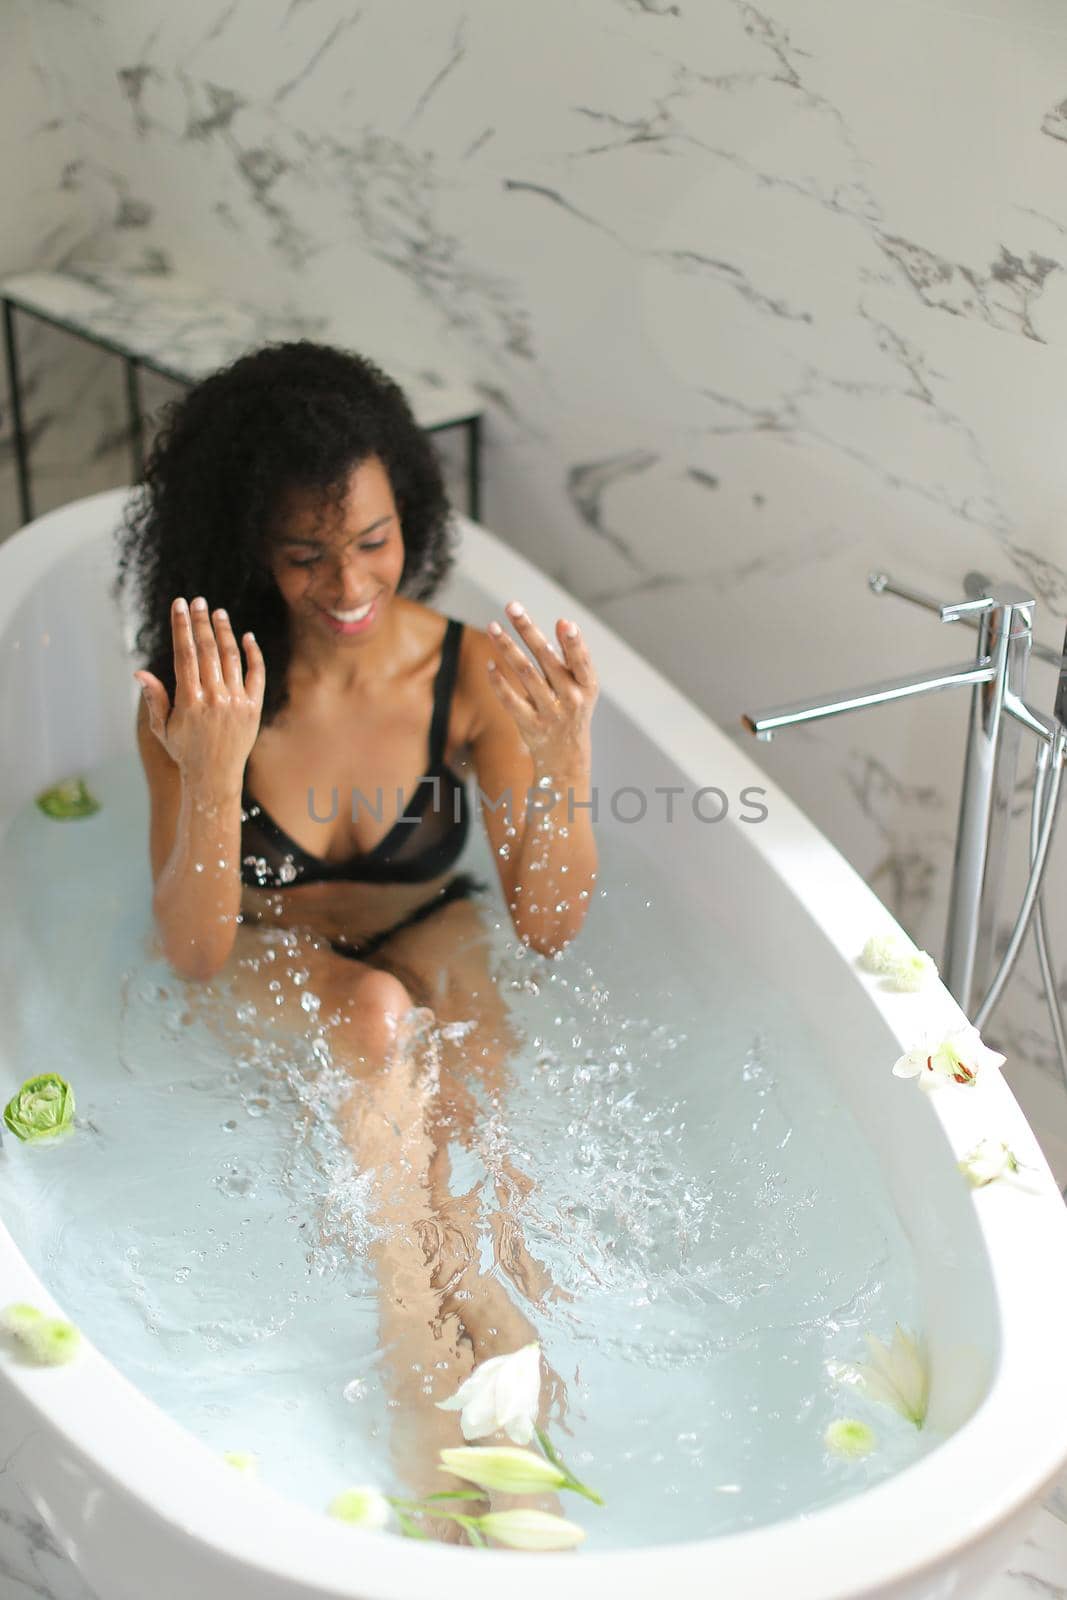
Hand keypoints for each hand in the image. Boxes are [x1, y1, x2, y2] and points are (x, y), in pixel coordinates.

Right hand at [134, 596, 264, 788]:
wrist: (215, 777)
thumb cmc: (184, 751)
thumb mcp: (162, 728)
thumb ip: (155, 698)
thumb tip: (140, 672)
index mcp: (190, 701)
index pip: (185, 654)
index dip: (182, 626)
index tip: (179, 605)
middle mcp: (215, 698)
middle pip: (208, 650)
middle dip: (201, 622)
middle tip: (197, 601)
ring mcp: (237, 702)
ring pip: (232, 657)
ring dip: (224, 631)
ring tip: (218, 612)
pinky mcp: (254, 707)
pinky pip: (256, 674)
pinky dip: (252, 653)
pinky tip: (246, 636)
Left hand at [486, 602, 597, 777]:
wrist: (566, 756)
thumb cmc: (574, 709)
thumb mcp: (584, 687)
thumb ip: (574, 658)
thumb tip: (563, 623)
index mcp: (587, 686)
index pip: (581, 661)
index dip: (574, 643)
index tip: (564, 623)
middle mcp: (570, 699)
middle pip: (546, 659)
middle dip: (528, 630)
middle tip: (512, 606)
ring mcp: (549, 712)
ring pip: (525, 674)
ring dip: (507, 648)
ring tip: (492, 626)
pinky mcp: (530, 724)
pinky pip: (510, 700)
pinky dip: (498, 682)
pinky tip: (489, 664)